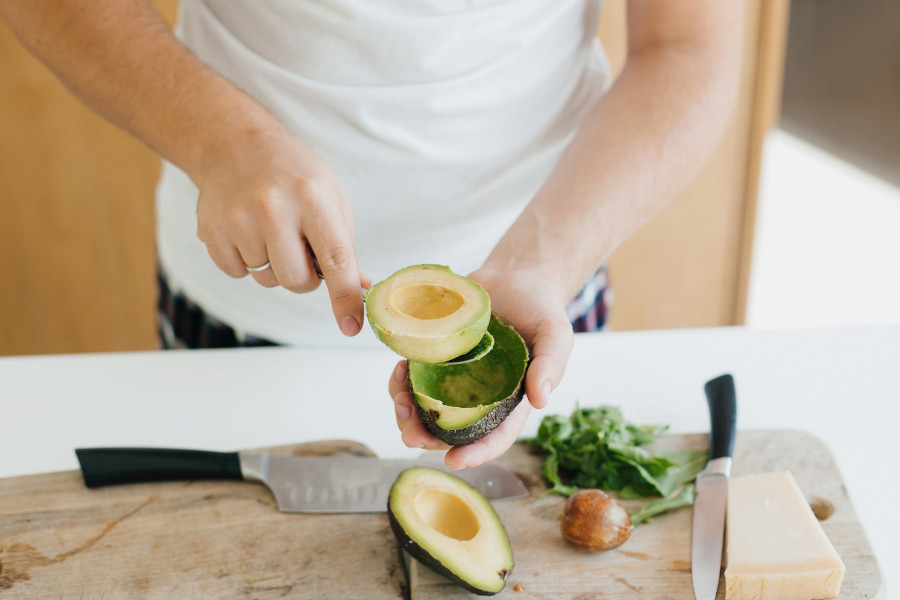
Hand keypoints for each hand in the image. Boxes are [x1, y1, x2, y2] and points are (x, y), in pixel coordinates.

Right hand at [194, 125, 368, 335]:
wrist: (233, 143)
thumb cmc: (292, 174)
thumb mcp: (329, 196)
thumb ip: (343, 244)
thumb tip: (359, 287)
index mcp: (313, 198)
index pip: (335, 259)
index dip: (345, 297)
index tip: (351, 326)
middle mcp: (274, 208)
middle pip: (296, 282)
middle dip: (304, 277)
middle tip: (301, 248)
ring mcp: (238, 219)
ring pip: (267, 280)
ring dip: (274, 265)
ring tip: (271, 229)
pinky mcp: (210, 230)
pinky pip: (237, 273)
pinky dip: (246, 261)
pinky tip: (247, 230)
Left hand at [390, 267, 573, 467]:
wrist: (517, 275)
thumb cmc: (541, 308)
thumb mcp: (556, 334)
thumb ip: (551, 365)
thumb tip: (541, 401)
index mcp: (510, 400)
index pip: (495, 436)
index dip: (476, 453)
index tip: (453, 461)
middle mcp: (479, 394)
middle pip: (451, 429)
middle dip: (427, 437)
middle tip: (410, 435)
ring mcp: (455, 376)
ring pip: (426, 406)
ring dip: (408, 411)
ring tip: (398, 402)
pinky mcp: (437, 355)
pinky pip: (415, 375)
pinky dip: (402, 379)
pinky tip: (399, 371)